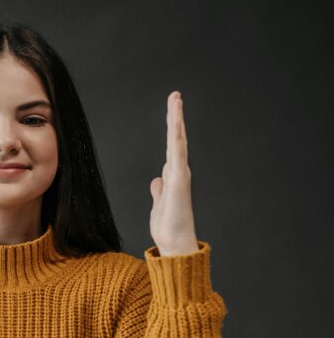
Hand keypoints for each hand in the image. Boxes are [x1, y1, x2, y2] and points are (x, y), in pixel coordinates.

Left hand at [149, 91, 198, 255]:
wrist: (175, 242)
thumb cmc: (169, 226)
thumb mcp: (159, 203)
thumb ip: (159, 190)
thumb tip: (157, 179)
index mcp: (173, 175)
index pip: (171, 146)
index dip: (172, 128)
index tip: (172, 110)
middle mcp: (179, 172)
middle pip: (176, 138)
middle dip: (175, 116)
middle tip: (175, 95)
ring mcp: (180, 175)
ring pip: (177, 142)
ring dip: (176, 121)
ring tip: (176, 101)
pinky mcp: (178, 181)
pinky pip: (177, 156)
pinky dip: (176, 140)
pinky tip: (176, 125)